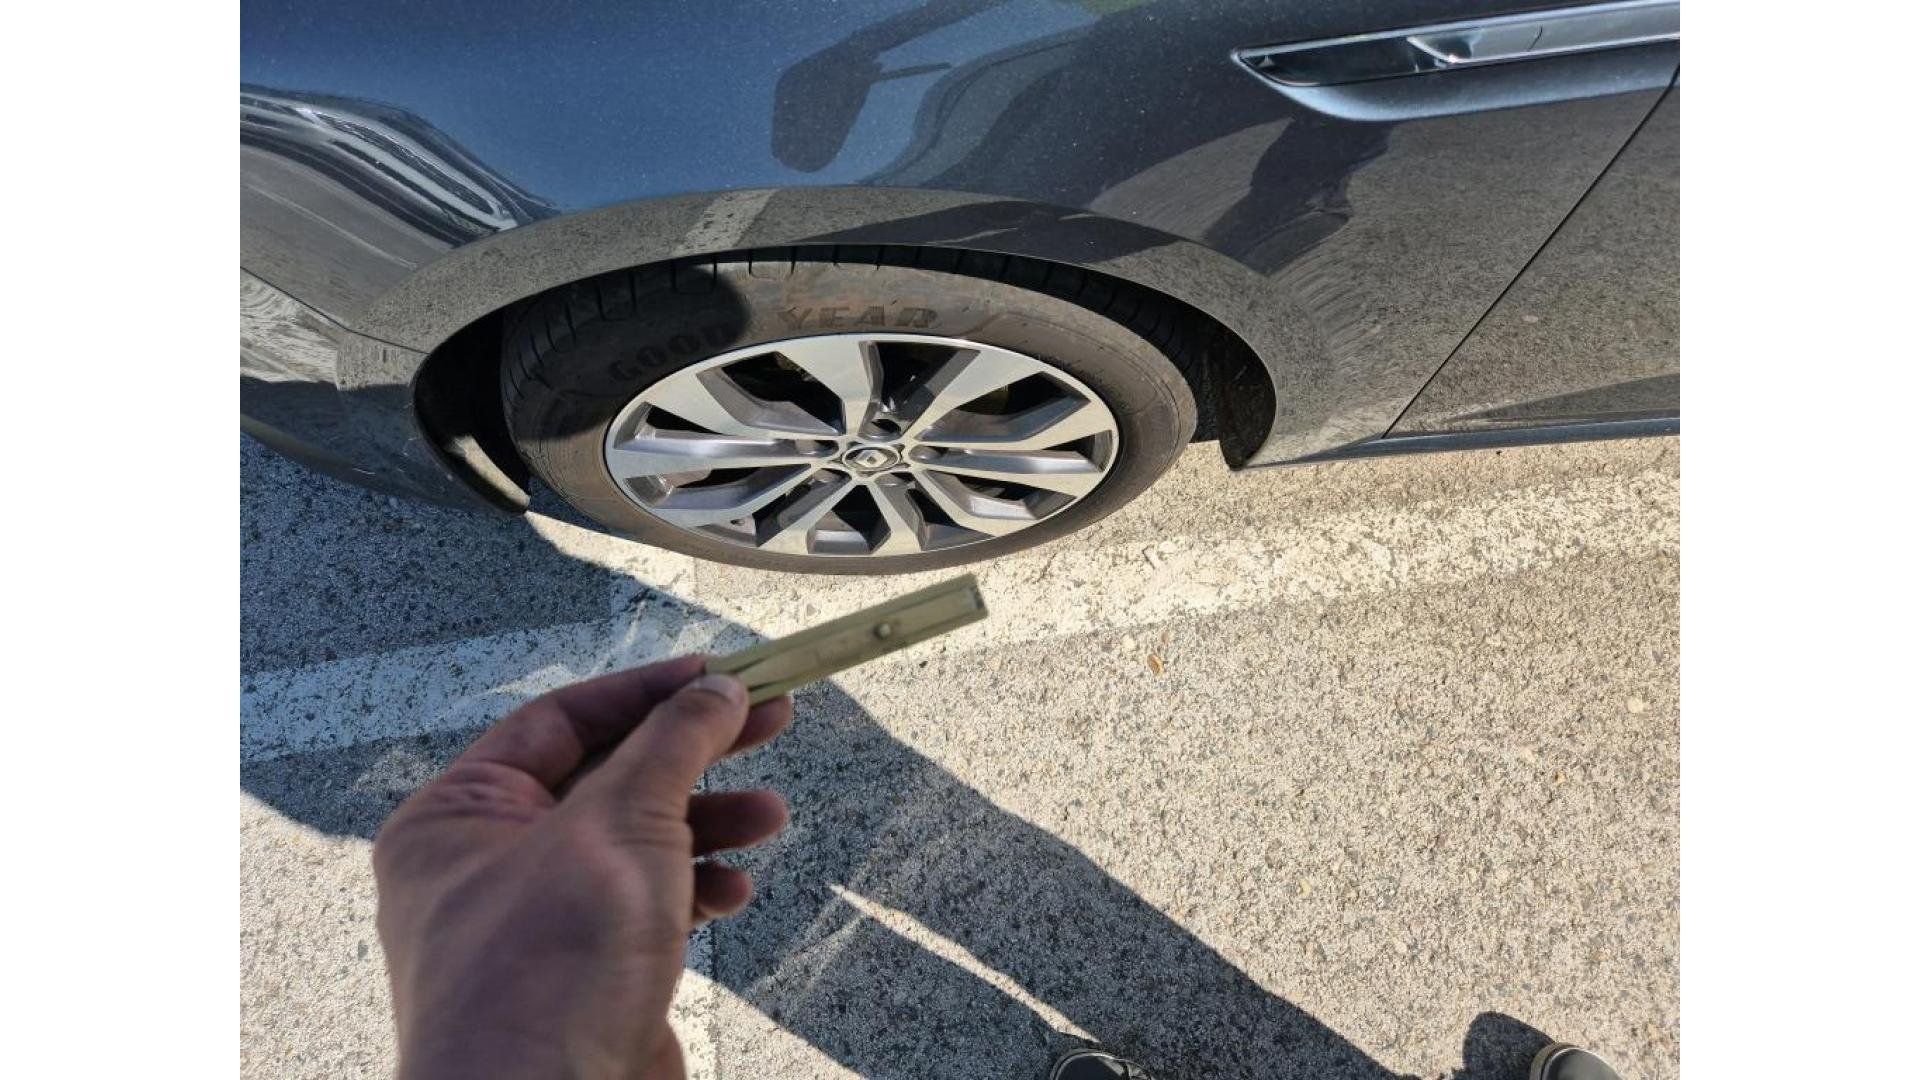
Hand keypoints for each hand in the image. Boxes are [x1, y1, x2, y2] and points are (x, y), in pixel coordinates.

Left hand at [372, 656, 792, 1079]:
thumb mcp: (619, 824)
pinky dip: (693, 890)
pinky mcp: (579, 974)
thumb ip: (672, 745)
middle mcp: (485, 863)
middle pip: (606, 776)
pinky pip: (642, 907)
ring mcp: (533, 924)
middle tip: (771, 721)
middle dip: (693, 754)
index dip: (648, 691)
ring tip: (770, 815)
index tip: (721, 672)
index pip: (561, 720)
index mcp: (458, 815)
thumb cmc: (549, 968)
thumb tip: (714, 688)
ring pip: (632, 844)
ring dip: (707, 822)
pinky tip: (735, 890)